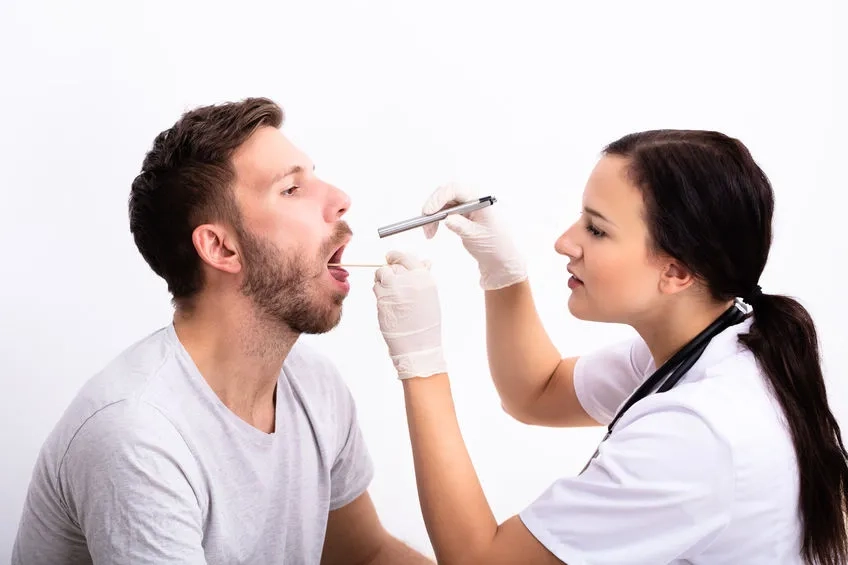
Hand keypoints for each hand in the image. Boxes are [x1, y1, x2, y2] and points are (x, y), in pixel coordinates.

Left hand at [373, 251, 446, 379]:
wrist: (418, 344)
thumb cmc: (426, 322)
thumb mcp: (430, 296)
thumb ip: (424, 276)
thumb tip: (425, 261)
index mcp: (424, 277)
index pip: (406, 257)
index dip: (396, 257)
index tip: (391, 258)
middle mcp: (409, 280)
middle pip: (392, 265)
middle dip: (390, 270)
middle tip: (392, 281)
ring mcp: (394, 289)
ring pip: (381, 274)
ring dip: (382, 280)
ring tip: (390, 293)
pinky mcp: (382, 299)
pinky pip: (376, 287)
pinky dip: (379, 291)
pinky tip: (387, 302)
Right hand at [422, 182, 526, 289]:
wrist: (502, 260)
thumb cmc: (496, 247)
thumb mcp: (476, 236)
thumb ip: (461, 225)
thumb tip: (446, 217)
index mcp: (482, 199)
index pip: (456, 189)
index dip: (439, 198)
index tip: (428, 211)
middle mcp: (475, 198)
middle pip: (446, 193)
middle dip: (433, 208)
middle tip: (425, 224)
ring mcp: (468, 205)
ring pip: (444, 202)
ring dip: (433, 215)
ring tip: (429, 233)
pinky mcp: (464, 213)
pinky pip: (446, 209)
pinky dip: (437, 219)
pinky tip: (433, 230)